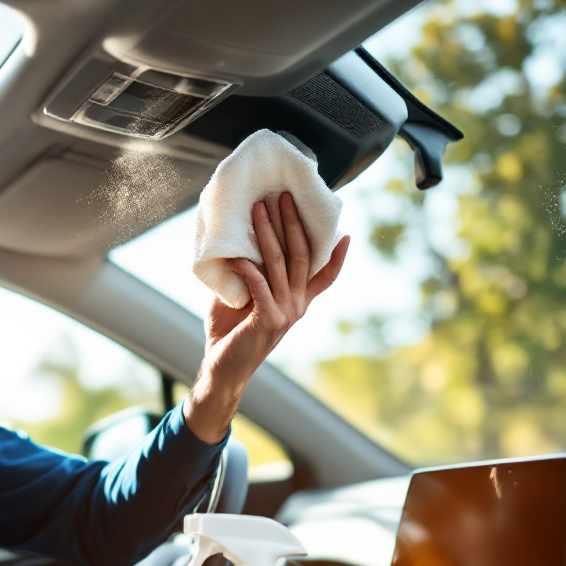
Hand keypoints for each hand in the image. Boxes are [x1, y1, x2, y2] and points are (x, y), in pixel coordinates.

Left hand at [183, 192, 349, 443]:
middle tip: (284, 196)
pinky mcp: (267, 320)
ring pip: (279, 264)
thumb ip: (250, 274)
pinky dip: (247, 268)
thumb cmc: (229, 332)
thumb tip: (237, 242)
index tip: (345, 232)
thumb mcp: (243, 297)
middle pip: (300, 256)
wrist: (221, 370)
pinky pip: (259, 286)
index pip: (325, 276)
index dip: (337, 256)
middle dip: (292, 223)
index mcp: (296, 301)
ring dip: (268, 234)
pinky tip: (236, 254)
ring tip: (259, 209)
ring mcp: (284, 313)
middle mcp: (296, 306)